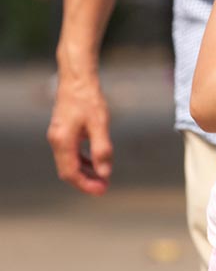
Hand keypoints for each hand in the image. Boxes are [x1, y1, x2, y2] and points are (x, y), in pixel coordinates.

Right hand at [47, 67, 112, 195]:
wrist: (77, 79)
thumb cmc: (89, 99)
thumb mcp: (99, 124)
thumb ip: (101, 149)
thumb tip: (104, 172)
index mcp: (63, 141)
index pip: (71, 173)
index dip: (86, 184)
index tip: (102, 190)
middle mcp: (56, 141)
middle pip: (68, 170)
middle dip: (85, 181)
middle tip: (104, 187)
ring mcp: (58, 136)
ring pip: (69, 162)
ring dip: (85, 172)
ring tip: (102, 178)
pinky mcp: (63, 132)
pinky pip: (71, 153)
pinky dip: (83, 160)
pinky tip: (95, 162)